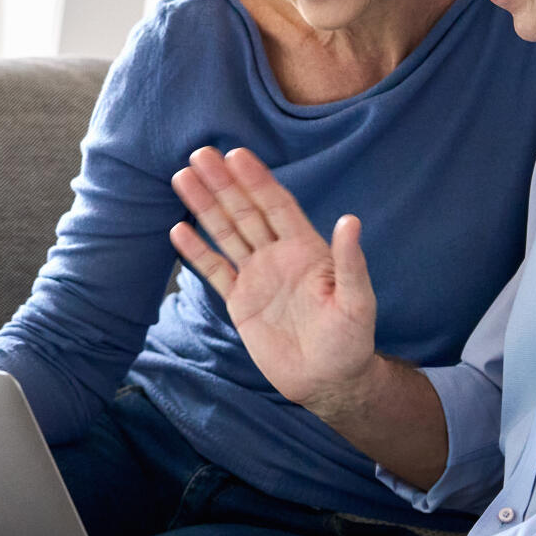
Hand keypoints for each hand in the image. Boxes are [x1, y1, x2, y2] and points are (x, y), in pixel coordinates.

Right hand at [169, 146, 378, 416]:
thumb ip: (350, 262)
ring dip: (205, 207)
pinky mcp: (241, 301)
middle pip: (245, 211)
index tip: (236, 154)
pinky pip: (215, 271)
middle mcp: (278, 255)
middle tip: (200, 154)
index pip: (277, 205)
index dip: (257, 180)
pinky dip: (197, 252)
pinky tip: (178, 230)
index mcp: (306, 248)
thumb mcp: (357, 302)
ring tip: (182, 177)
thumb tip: (350, 220)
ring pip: (226, 234)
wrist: (328, 381)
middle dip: (223, 183)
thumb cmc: (350, 340)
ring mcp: (257, 276)